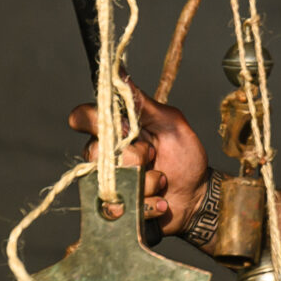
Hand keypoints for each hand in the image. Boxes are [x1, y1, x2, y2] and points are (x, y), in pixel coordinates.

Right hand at [68, 84, 208, 227]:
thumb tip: (119, 71)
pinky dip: (147, 207)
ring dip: (145, 184)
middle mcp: (105, 156)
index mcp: (115, 130)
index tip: (122, 127)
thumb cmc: (184, 155)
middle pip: (96, 153)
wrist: (197, 195)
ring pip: (109, 183)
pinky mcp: (114, 209)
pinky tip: (161, 203)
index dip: (93, 121)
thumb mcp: (170, 123)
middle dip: (135, 157)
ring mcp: (107, 183)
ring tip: (162, 182)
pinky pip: (118, 209)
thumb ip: (143, 102)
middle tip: (155, 156)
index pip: (83, 117)